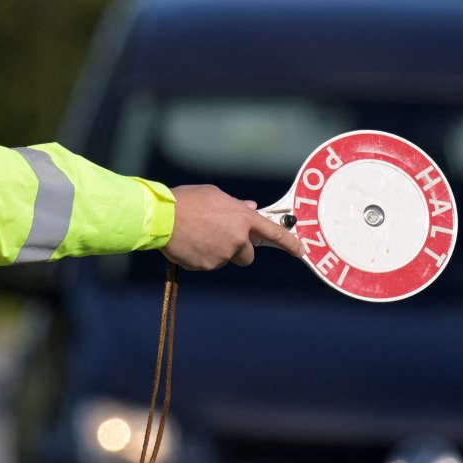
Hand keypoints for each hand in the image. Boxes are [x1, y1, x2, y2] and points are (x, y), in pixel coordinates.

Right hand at [163, 185, 302, 270]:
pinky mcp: (207, 266)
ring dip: (216, 251)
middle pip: (247, 255)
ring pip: (225, 259)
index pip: (274, 233)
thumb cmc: (187, 201)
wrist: (161, 217)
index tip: (300, 250)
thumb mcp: (215, 196)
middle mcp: (237, 239)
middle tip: (220, 239)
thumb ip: (235, 206)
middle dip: (238, 250)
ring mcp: (222, 255)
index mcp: (242, 218)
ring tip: (196, 235)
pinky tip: (188, 243)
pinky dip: (201, 257)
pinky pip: (208, 264)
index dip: (290, 243)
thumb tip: (250, 208)